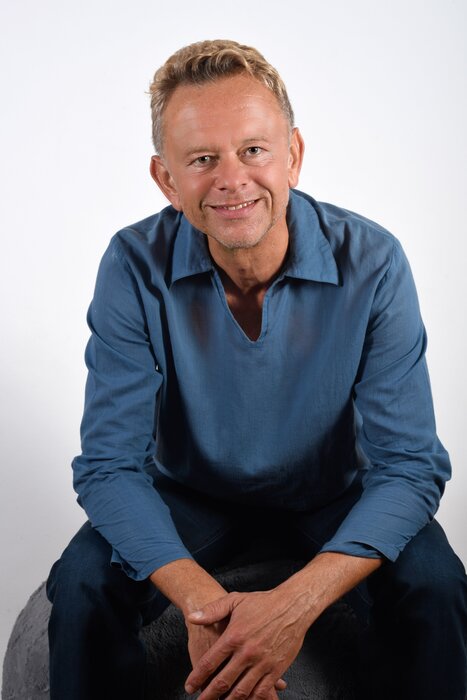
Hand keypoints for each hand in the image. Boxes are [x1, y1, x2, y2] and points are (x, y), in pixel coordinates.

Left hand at [185, 586, 309, 698]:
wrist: (293, 606)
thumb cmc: (263, 602)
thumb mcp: (235, 600)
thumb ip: (212, 610)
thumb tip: (192, 618)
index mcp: (234, 636)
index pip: (209, 662)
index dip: (197, 677)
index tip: (189, 686)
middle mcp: (246, 652)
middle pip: (223, 682)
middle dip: (208, 695)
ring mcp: (262, 663)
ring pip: (241, 691)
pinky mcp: (276, 669)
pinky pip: (262, 692)